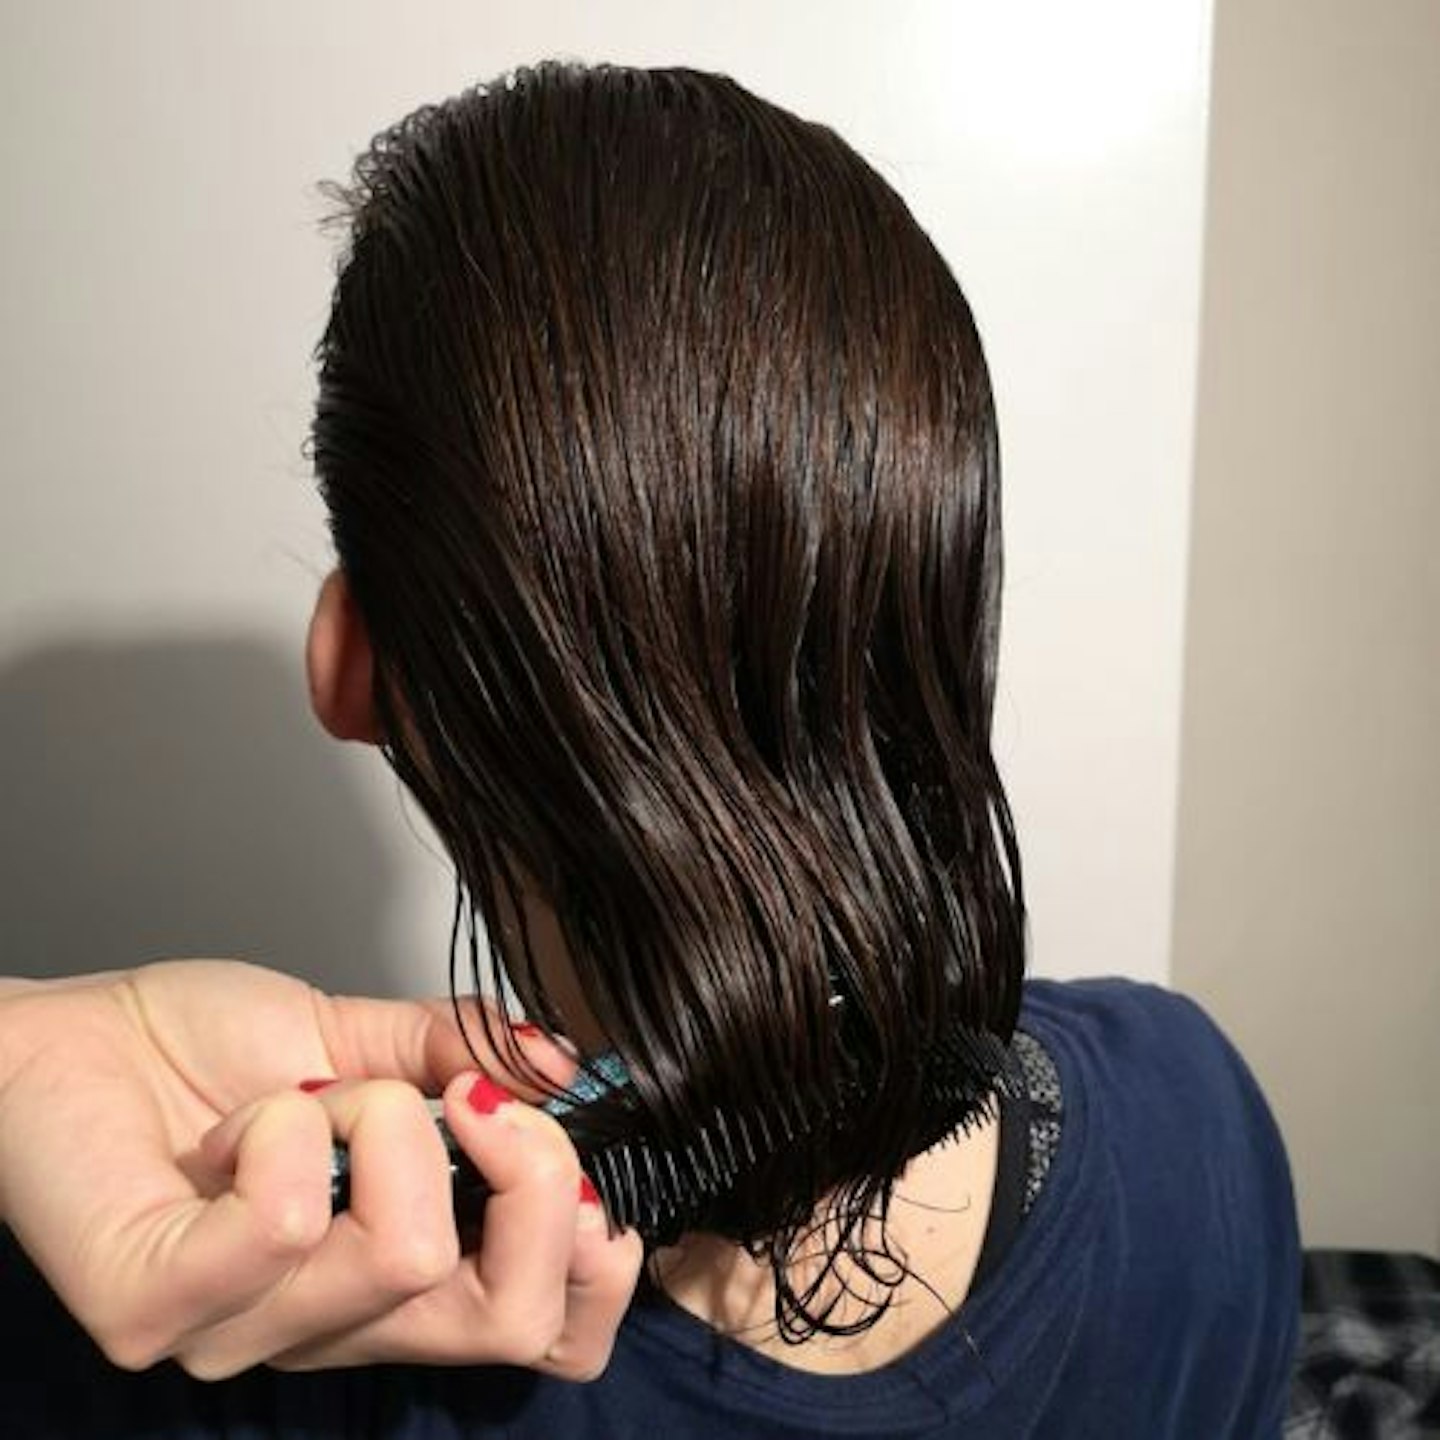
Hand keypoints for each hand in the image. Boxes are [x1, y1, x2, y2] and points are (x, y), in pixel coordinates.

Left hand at [0, 960, 642, 1378]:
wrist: (57, 1036)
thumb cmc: (199, 1046)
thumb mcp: (361, 1035)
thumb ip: (465, 1050)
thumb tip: (565, 1065)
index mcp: (397, 1276)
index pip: (548, 1335)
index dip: (598, 1252)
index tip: (568, 1139)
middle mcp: (331, 1331)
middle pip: (509, 1324)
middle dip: (534, 1179)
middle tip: (479, 1100)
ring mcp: (243, 1338)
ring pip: (404, 1253)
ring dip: (379, 1119)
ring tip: (309, 1093)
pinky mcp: (157, 1312)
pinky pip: (285, 1224)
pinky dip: (288, 1129)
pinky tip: (244, 1118)